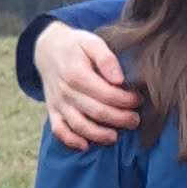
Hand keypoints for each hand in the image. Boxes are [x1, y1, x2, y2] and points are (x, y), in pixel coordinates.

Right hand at [38, 23, 140, 148]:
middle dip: (120, 119)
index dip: (126, 100)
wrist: (47, 48)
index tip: (138, 100)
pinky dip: (71, 141)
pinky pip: (59, 131)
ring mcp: (58, 103)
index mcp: (77, 74)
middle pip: (97, 112)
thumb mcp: (91, 42)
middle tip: (135, 120)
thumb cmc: (76, 46)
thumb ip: (106, 58)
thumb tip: (119, 80)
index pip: (107, 94)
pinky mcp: (52, 111)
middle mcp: (66, 91)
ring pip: (79, 126)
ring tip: (116, 137)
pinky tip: (85, 146)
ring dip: (99, 135)